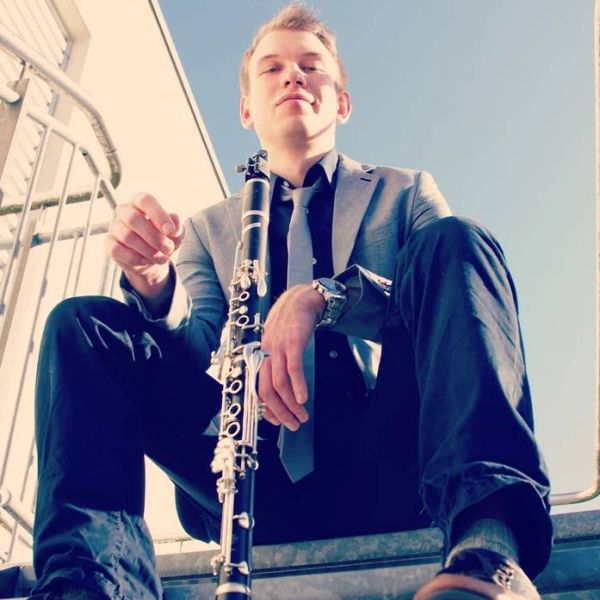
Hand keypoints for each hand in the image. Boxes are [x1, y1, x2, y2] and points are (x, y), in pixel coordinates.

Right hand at [106, 193, 183, 300]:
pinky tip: (147, 260)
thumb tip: (174, 218)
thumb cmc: (163, 240)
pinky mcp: (110, 244)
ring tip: (162, 257)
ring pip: (127, 236)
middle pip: (134, 219)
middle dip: (154, 237)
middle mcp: (124, 211)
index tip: (170, 231)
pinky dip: (137, 258)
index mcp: (140, 202)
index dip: (158, 215)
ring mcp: (115, 227)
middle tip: (168, 249)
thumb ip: (177, 225)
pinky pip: (119, 250)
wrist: (152, 260)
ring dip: (148, 250)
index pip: (145, 200)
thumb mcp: (175, 234)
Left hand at [259, 284, 324, 430]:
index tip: (277, 421)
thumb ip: (276, 365)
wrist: (299, 301)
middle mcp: (265, 354)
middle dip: (279, 412)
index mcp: (261, 357)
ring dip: (291, 404)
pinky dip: (298, 385)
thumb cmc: (288, 325)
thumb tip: (280, 390)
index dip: (266, 409)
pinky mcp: (293, 342)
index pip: (257, 390)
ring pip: (279, 383)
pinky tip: (303, 398)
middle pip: (266, 391)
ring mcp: (278, 348)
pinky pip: (293, 368)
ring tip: (302, 416)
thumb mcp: (277, 345)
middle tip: (293, 425)